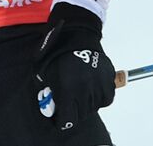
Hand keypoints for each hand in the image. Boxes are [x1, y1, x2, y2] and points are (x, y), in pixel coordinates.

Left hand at [34, 3, 115, 129]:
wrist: (76, 32)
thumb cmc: (57, 52)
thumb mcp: (44, 71)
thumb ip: (48, 91)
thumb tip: (51, 106)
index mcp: (67, 88)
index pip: (68, 119)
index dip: (62, 120)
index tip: (60, 118)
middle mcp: (85, 88)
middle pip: (82, 115)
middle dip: (74, 112)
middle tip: (69, 104)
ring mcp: (98, 82)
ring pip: (94, 107)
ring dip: (87, 104)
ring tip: (80, 94)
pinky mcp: (108, 77)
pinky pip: (107, 98)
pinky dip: (100, 98)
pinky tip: (92, 91)